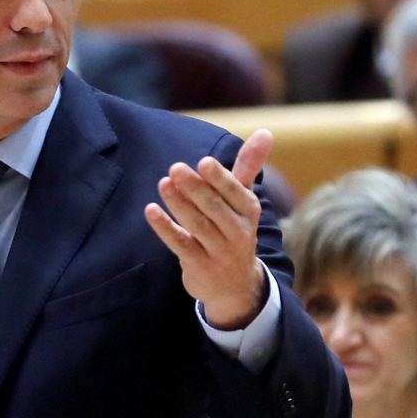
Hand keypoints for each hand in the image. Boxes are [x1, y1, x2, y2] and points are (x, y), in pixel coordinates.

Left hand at [145, 128, 272, 329]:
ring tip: (164, 184)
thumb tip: (265, 131)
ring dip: (179, 204)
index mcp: (249, 212)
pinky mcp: (199, 266)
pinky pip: (180, 245)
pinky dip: (165, 228)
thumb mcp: (244, 199)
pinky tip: (151, 211)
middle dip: (195, 188)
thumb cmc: (235, 229)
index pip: (236, 193)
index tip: (204, 163)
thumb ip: (249, 165)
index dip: (220, 179)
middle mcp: (238, 232)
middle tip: (175, 168)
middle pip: (214, 208)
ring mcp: (219, 252)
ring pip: (197, 225)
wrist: (235, 286)